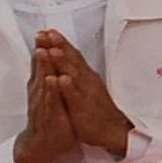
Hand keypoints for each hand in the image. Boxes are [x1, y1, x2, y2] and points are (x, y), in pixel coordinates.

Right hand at [14, 41, 74, 162]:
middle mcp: (40, 92)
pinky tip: (51, 79)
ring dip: (43, 66)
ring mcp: (44, 103)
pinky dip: (51, 90)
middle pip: (41, 67)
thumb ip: (47, 77)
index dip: (44, 46)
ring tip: (43, 51)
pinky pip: (51, 100)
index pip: (42, 63)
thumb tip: (47, 60)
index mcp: (42, 86)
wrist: (42, 143)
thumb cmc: (48, 117)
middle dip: (41, 50)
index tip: (44, 31)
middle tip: (40, 34)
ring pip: (43, 81)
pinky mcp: (51, 114)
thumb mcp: (48, 94)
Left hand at [40, 33, 132, 155]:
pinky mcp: (83, 108)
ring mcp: (85, 93)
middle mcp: (87, 81)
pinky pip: (75, 96)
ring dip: (63, 62)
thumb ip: (79, 72)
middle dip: (60, 46)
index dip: (61, 42)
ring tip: (53, 49)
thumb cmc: (98, 110)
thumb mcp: (89, 87)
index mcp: (86, 76)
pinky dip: (68, 87)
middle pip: (72, 60)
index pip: (73, 55)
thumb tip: (70, 58)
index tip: (50, 31)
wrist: (112, 131)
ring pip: (73, 75)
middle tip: (49, 33)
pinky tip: (62, 79)